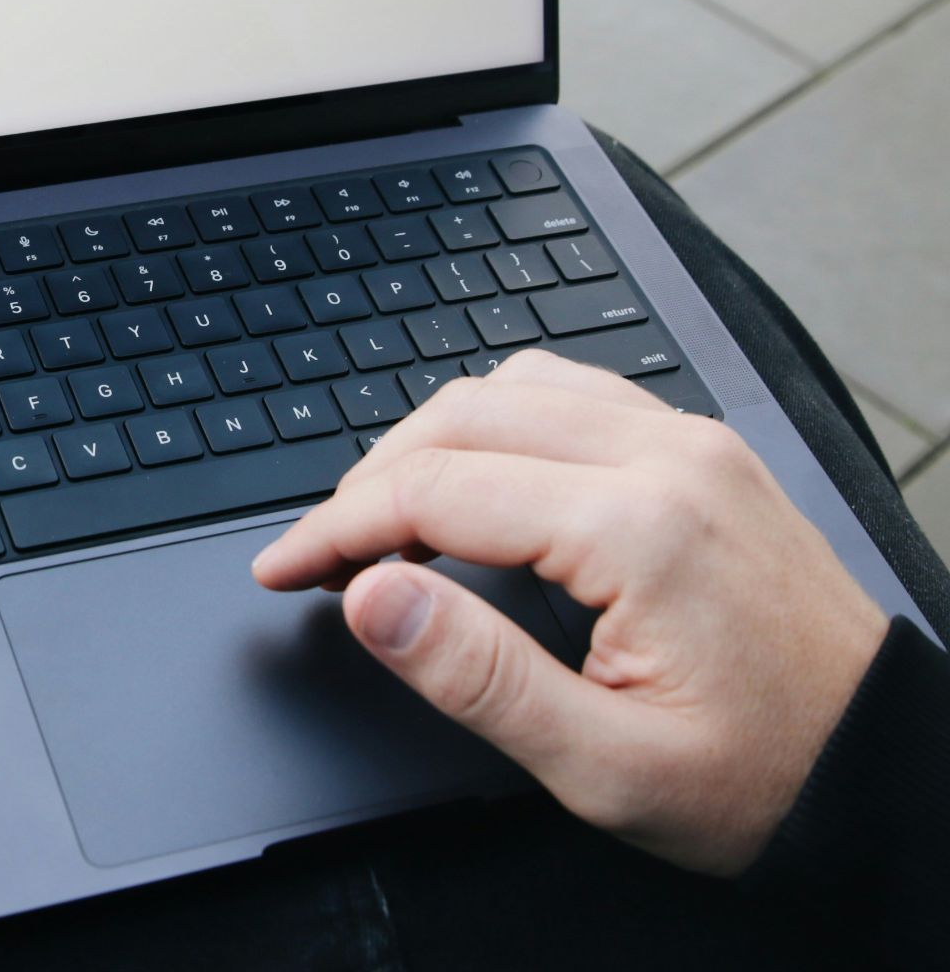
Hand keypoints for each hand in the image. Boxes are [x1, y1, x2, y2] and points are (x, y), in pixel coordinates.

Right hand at [252, 350, 887, 874]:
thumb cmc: (762, 777)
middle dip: (368, 482)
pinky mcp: (703, 451)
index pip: (435, 490)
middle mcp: (667, 458)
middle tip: (321, 556)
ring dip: (429, 443)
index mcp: (638, 529)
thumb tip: (372, 596)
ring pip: (512, 386)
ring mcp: (691, 443)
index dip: (334, 529)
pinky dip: (497, 422)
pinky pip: (572, 392)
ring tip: (386, 522)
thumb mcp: (606, 766)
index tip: (281, 569)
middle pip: (461, 418)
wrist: (884, 767)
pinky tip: (478, 479)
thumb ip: (476, 675)